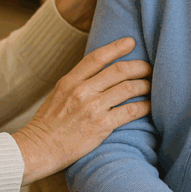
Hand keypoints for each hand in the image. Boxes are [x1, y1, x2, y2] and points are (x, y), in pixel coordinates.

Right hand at [12, 36, 150, 184]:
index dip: (116, 47)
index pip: (97, 57)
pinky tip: (149, 105)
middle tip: (149, 67)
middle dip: (138, 66)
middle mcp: (82, 91)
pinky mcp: (101, 126)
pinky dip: (143, 106)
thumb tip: (99, 73)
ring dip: (144, 85)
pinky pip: (130, 111)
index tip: (130, 42)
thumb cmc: (48, 124)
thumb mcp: (58, 95)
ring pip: (127, 88)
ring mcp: (92, 108)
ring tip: (151, 85)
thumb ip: (77, 83)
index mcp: (70, 81)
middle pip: (118, 71)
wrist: (39, 149)